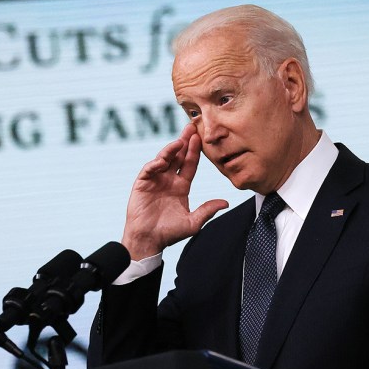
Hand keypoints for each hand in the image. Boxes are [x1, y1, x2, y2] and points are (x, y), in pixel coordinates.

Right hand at [121, 124, 228, 258]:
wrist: (148, 240)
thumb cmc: (169, 233)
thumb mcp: (193, 222)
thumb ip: (207, 210)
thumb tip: (226, 203)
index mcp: (181, 187)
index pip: (189, 165)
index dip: (195, 152)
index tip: (201, 138)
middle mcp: (169, 180)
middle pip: (177, 156)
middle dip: (184, 142)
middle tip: (191, 127)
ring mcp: (155, 180)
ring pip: (164, 159)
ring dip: (171, 149)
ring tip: (180, 140)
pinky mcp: (142, 183)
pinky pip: (149, 169)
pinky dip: (156, 162)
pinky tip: (164, 158)